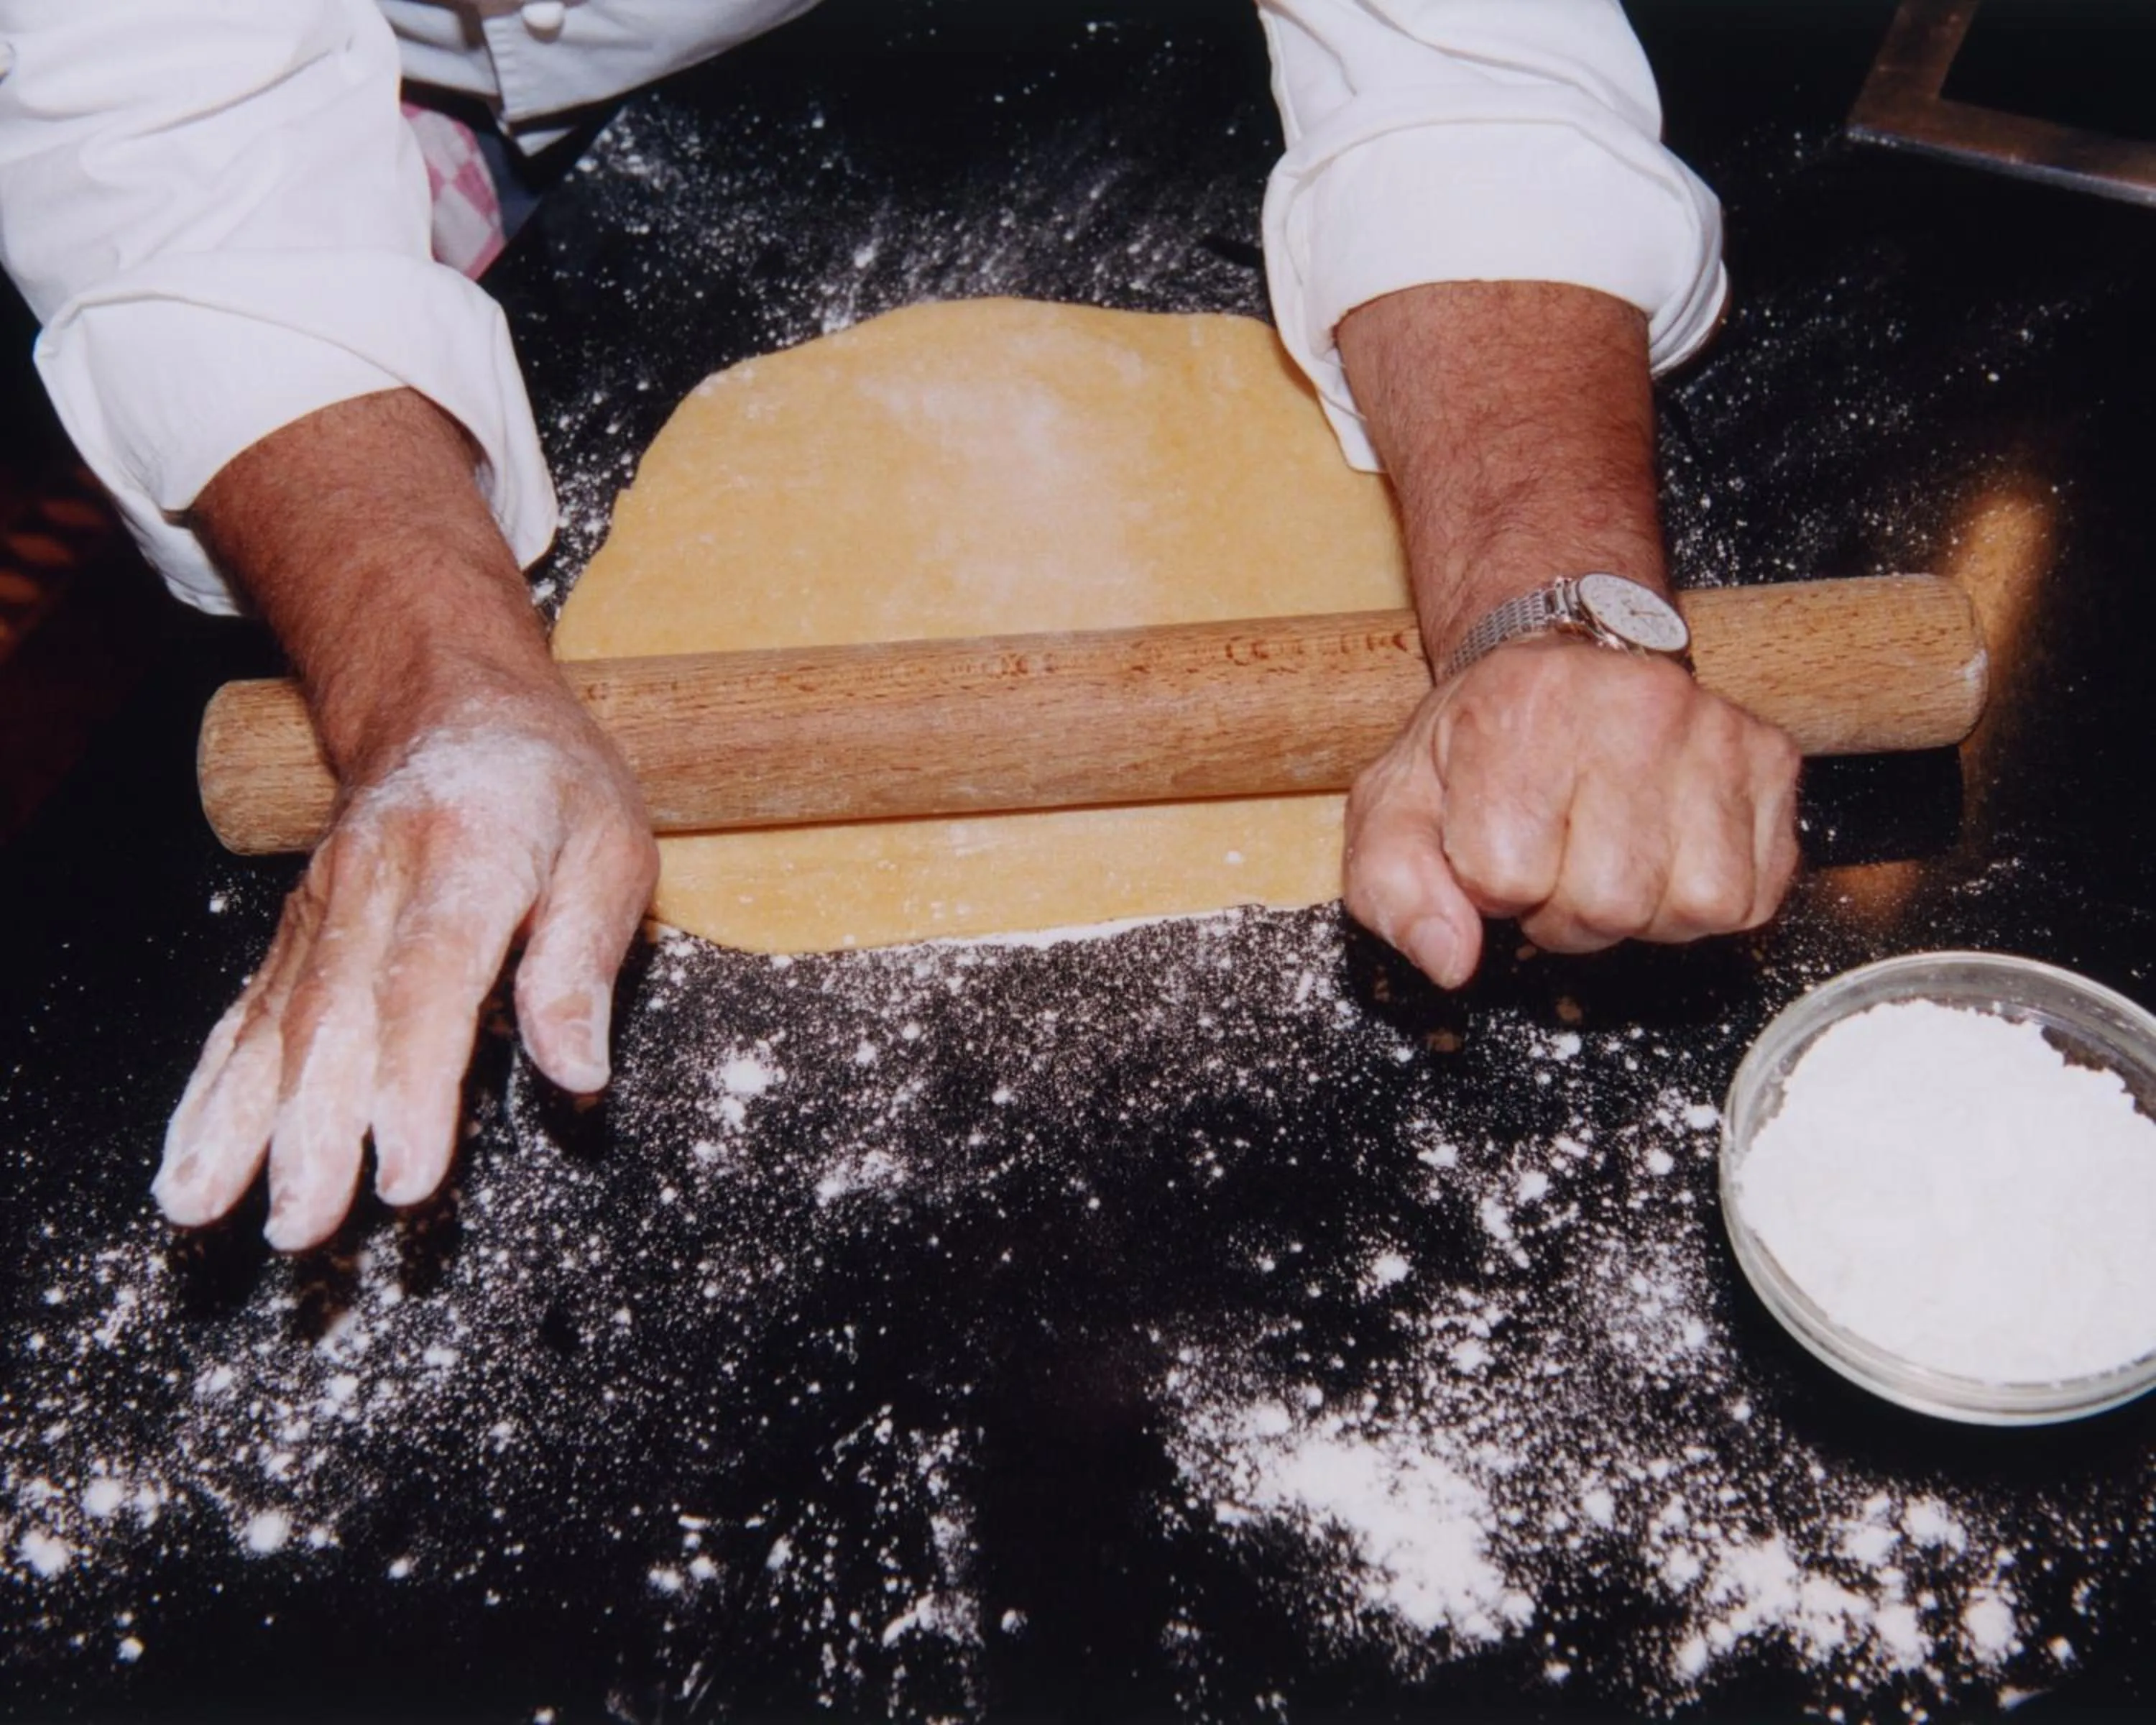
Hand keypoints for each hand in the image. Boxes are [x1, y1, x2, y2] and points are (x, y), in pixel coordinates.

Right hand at [155, 387, 656, 1248]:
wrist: (450, 701)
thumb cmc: (550, 786)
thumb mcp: (609, 851)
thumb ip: (585, 963)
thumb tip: (580, 1075)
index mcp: (468, 859)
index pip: (431, 984)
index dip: (415, 1086)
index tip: (408, 1177)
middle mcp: (375, 885)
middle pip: (336, 1017)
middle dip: (312, 1132)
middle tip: (302, 1227)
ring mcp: (321, 909)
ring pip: (272, 1023)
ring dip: (235, 1123)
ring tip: (198, 1208)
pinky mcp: (293, 935)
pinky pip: (245, 1016)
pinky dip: (210, 1091)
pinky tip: (186, 1158)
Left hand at [1343, 637, 1799, 987]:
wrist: (1559, 657)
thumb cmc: (1479, 740)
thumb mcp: (1395, 805)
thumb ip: (1395, 891)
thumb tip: (1449, 961)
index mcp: (1516, 712)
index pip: (1505, 878)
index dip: (1491, 890)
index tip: (1492, 850)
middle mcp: (1629, 707)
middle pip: (1607, 903)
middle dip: (1566, 912)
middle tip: (1555, 860)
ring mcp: (1712, 730)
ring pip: (1691, 905)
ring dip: (1641, 912)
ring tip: (1609, 857)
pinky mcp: (1769, 758)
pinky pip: (1752, 896)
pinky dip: (1703, 900)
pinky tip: (1665, 854)